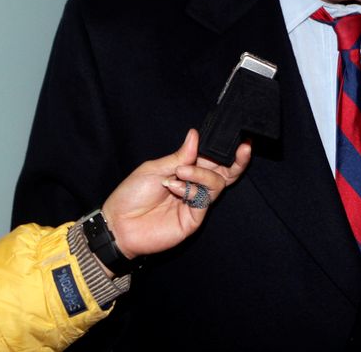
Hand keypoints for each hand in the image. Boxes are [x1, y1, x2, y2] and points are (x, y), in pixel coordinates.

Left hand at [101, 128, 250, 261]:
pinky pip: (203, 200)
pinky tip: (175, 187)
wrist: (118, 224)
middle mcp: (196, 185)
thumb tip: (196, 135)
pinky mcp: (194, 218)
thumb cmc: (132, 195)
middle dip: (237, 161)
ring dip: (201, 174)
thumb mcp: (154, 168)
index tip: (238, 137)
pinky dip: (192, 189)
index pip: (213, 158)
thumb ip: (178, 156)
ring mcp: (196, 202)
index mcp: (187, 170)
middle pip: (226, 173)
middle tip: (243, 149)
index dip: (226, 149)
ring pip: (217, 183)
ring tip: (180, 172)